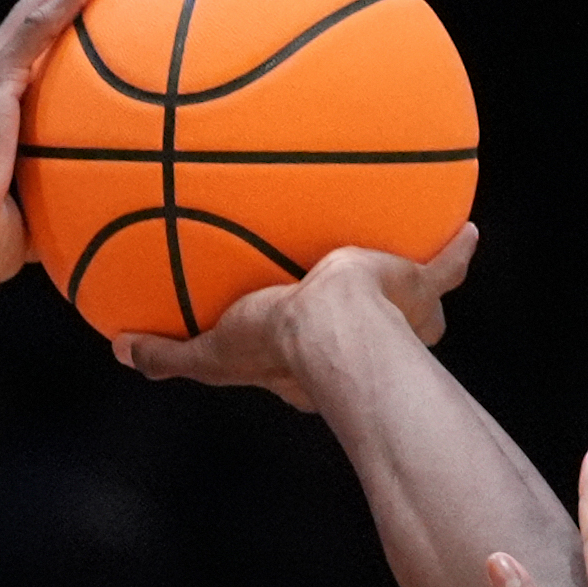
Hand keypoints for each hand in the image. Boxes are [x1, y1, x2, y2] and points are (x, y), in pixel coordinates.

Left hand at [113, 229, 478, 407]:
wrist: (338, 330)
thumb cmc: (278, 344)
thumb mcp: (210, 352)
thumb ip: (170, 354)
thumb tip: (120, 353)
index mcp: (312, 358)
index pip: (305, 347)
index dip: (298, 336)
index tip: (291, 319)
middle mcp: (364, 343)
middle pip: (366, 326)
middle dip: (365, 311)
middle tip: (353, 282)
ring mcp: (400, 320)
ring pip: (412, 302)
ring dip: (415, 282)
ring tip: (418, 247)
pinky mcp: (423, 291)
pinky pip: (445, 266)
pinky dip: (456, 249)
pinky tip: (467, 228)